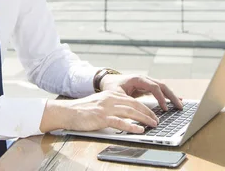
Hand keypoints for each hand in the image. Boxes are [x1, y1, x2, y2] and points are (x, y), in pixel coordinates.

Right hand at [39, 91, 158, 133]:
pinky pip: (120, 122)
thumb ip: (112, 105)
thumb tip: (126, 113)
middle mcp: (110, 99)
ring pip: (130, 112)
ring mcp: (106, 108)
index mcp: (111, 94)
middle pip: (134, 105)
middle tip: (157, 120)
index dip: (144, 107)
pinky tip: (139, 130)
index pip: (132, 100)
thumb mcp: (100, 103)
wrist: (68, 111)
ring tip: (153, 124)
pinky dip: (131, 126)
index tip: (153, 113)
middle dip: (148, 112)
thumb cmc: (82, 110)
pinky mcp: (101, 117)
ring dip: (144, 119)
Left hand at [100, 74, 182, 110]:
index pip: (154, 87)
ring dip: (172, 96)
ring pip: (163, 88)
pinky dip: (168, 96)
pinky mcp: (147, 87)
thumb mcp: (116, 94)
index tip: (165, 109)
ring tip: (181, 105)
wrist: (108, 80)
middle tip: (180, 107)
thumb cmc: (111, 86)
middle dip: (172, 96)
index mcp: (138, 79)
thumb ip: (126, 100)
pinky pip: (160, 91)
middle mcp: (144, 79)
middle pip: (162, 85)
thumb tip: (136, 110)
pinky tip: (175, 101)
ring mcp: (146, 82)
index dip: (160, 98)